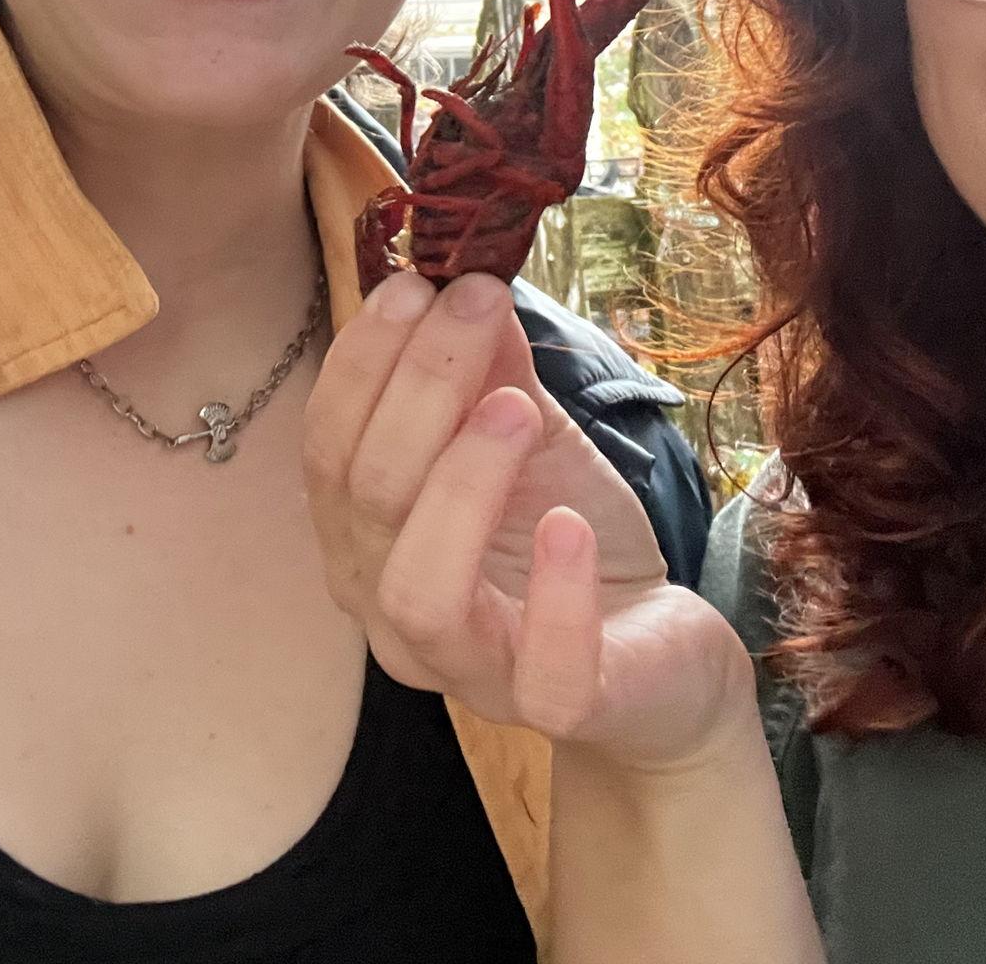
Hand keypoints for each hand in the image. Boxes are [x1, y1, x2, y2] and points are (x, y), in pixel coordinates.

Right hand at [304, 269, 749, 771]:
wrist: (657, 645)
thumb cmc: (565, 533)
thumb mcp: (524, 430)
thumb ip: (488, 367)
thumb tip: (462, 277)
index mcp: (362, 534)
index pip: (327, 443)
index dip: (364, 358)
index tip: (418, 282)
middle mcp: (386, 606)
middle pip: (367, 494)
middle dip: (418, 385)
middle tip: (476, 306)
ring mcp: (466, 668)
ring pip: (419, 588)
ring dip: (461, 482)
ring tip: (516, 408)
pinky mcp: (557, 708)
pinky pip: (540, 672)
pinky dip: (553, 595)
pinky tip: (569, 526)